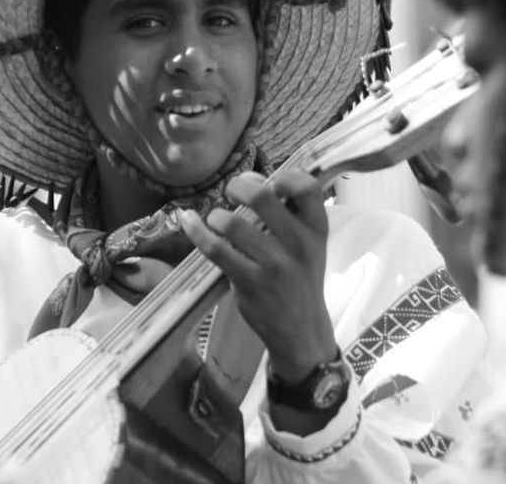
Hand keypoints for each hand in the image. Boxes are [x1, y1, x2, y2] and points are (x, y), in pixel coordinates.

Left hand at [179, 170, 337, 382]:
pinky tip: (189, 221)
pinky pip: (215, 248)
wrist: (301, 330)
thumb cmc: (300, 279)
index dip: (285, 176)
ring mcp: (273, 265)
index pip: (309, 188)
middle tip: (232, 191)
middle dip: (238, 186)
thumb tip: (248, 179)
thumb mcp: (308, 246)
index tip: (270, 181)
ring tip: (218, 220)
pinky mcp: (249, 282)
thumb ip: (287, 214)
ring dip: (217, 216)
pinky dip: (197, 230)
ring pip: (232, 224)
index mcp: (317, 231)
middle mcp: (298, 245)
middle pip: (262, 198)